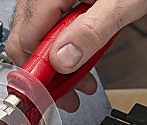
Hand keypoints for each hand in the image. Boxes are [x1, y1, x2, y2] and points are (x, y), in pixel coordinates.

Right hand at [6, 0, 146, 111]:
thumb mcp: (120, 4)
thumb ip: (91, 31)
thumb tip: (63, 60)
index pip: (27, 40)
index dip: (39, 71)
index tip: (53, 93)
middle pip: (26, 43)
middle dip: (47, 74)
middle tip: (68, 94)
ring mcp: (44, 1)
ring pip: (36, 40)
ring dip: (57, 65)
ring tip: (81, 81)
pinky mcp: (52, 4)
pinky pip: (47, 32)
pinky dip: (63, 50)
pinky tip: (80, 60)